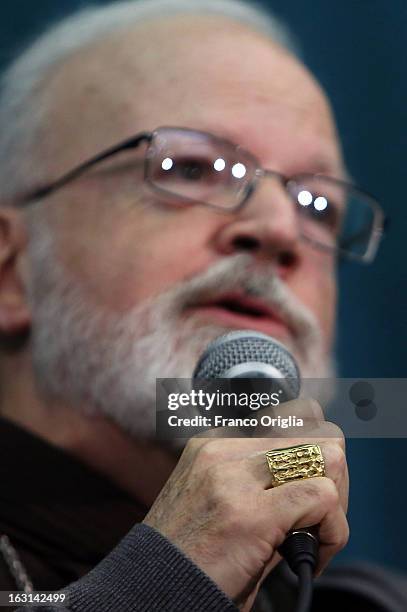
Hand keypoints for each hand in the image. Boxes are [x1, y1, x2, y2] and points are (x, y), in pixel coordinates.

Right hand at [143, 398, 348, 609]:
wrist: (153, 591)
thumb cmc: (191, 552)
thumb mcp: (217, 496)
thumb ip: (260, 474)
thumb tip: (324, 466)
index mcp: (215, 441)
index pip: (296, 414)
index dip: (316, 452)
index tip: (311, 488)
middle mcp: (224, 449)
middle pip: (319, 432)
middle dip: (333, 475)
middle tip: (319, 517)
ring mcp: (235, 477)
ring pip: (327, 456)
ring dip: (336, 501)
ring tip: (315, 534)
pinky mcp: (250, 513)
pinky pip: (323, 497)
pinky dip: (332, 530)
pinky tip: (309, 556)